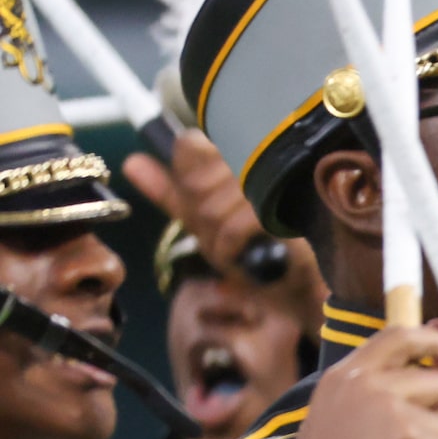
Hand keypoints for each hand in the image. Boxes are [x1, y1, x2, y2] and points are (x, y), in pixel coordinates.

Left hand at [121, 131, 322, 328]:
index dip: (187, 178)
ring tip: (233, 253)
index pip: (191, 145)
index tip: (202, 206)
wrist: (304, 293)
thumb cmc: (258, 256)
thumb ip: (172, 194)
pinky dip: (230, 248)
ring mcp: (278, 189)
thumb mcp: (207, 224)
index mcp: (238, 159)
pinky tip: (241, 260)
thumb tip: (132, 161)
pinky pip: (238, 224)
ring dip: (215, 239)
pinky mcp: (289, 218)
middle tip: (220, 240)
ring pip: (214, 204)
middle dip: (200, 218)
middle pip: (198, 178)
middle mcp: (261, 166)